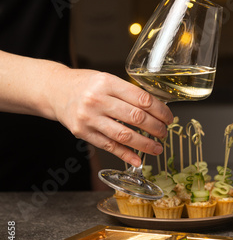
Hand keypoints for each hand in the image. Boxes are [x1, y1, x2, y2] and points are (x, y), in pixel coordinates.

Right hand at [51, 69, 173, 166]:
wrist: (56, 91)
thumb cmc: (86, 84)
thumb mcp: (107, 79)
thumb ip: (128, 92)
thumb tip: (157, 109)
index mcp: (107, 82)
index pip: (141, 98)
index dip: (160, 110)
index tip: (168, 117)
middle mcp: (97, 99)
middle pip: (135, 117)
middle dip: (156, 128)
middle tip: (165, 132)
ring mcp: (89, 118)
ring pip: (124, 135)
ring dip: (145, 144)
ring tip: (157, 148)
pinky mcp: (83, 133)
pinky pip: (109, 146)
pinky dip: (125, 155)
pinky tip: (138, 159)